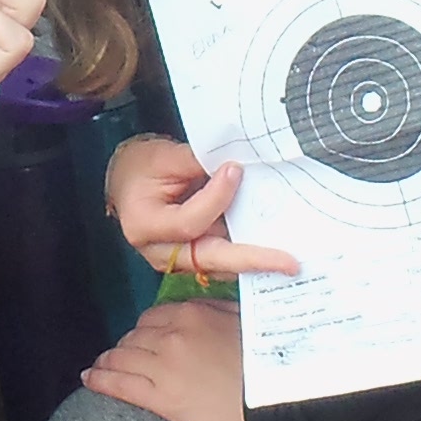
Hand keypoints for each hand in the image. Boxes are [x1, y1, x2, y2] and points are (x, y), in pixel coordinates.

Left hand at [81, 298, 251, 420]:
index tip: (143, 341)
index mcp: (192, 313)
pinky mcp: (161, 398)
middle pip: (134, 337)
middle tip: (124, 358)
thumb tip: (200, 310)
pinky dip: (99, 379)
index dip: (144, 331)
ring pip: (121, 357)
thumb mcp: (244, 322)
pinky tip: (89, 380)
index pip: (152, 317)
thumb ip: (216, 311)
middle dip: (127, 347)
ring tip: (100, 367)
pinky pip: (119, 383)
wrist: (277, 400)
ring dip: (108, 361)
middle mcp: (171, 335)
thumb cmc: (268, 362)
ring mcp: (163, 366)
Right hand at [106, 131, 300, 282]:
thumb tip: (239, 166)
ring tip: (292, 257)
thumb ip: (198, 162)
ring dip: (256, 260)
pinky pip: (223, 260)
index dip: (217, 198)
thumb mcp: (164, 156)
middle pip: (210, 258)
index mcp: (145, 225)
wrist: (128, 182)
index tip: (236, 170)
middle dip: (252, 259)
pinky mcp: (193, 259)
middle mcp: (159, 252)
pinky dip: (248, 255)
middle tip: (289, 263)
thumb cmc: (142, 167)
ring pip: (221, 264)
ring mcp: (177, 261)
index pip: (190, 222)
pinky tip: (276, 249)